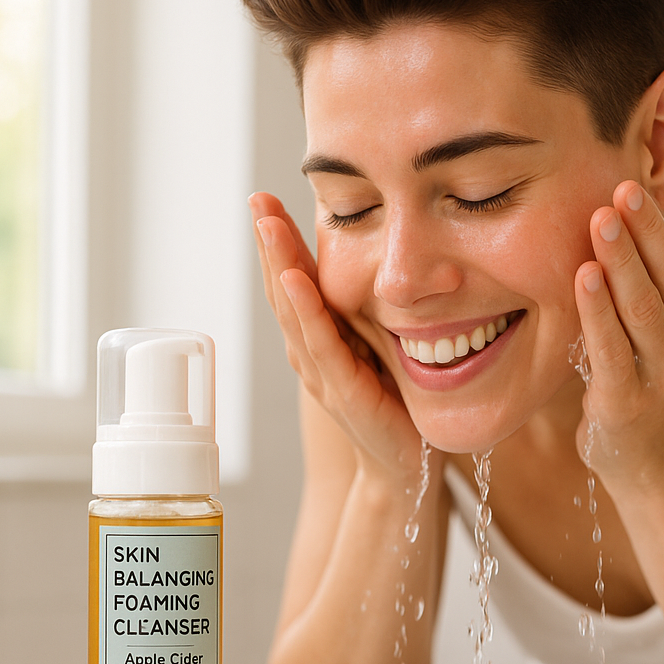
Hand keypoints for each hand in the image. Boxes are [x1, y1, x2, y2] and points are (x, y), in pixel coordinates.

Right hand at [248, 192, 424, 478]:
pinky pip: (320, 343)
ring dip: (278, 263)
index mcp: (323, 339)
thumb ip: (371, 313)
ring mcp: (322, 372)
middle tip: (257, 198)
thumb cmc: (397, 405)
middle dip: (271, 242)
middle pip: (284, 289)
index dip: (282, 243)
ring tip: (266, 222)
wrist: (406, 465)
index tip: (270, 201)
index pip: (298, 283)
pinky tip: (295, 277)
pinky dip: (305, 308)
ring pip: (293, 310)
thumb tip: (381, 263)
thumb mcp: (382, 346)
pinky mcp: (342, 390)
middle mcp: (313, 353)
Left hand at [573, 180, 663, 501]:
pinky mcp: (623, 407)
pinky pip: (609, 352)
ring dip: (621, 265)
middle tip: (617, 190)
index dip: (657, 230)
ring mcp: (658, 381)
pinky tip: (583, 278)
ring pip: (640, 313)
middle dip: (640, 236)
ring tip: (600, 222)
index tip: (632, 188)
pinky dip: (598, 313)